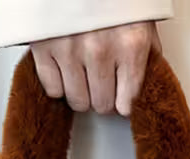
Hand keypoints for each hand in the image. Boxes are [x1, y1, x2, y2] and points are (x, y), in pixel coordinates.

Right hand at [31, 22, 160, 115]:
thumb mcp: (142, 21)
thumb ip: (145, 55)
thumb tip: (141, 88)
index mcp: (131, 44)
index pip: (127, 103)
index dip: (123, 101)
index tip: (120, 96)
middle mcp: (100, 50)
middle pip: (101, 105)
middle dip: (102, 97)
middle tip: (101, 80)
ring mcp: (70, 49)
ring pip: (77, 101)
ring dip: (81, 93)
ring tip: (84, 72)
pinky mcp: (44, 47)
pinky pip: (53, 89)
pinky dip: (59, 83)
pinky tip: (66, 67)